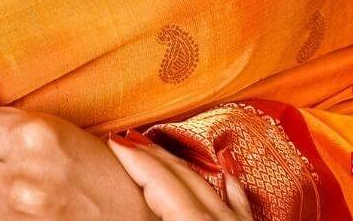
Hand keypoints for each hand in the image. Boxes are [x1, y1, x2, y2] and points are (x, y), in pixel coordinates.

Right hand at [108, 133, 252, 218]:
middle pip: (180, 175)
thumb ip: (141, 217)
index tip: (113, 140)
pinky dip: (228, 184)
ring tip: (158, 150)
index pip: (159, 179)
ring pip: (206, 183)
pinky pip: (239, 202)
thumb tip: (113, 205)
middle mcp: (219, 217)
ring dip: (180, 165)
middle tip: (125, 139)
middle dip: (150, 154)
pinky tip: (225, 169)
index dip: (133, 157)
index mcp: (195, 220)